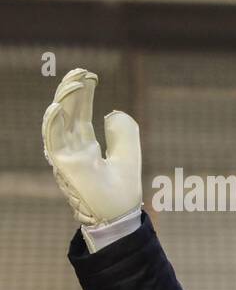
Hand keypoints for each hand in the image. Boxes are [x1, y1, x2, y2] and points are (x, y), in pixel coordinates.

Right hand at [42, 68, 141, 227]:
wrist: (120, 218)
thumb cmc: (121, 192)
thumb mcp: (128, 156)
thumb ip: (123, 134)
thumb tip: (112, 112)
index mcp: (86, 147)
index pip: (79, 114)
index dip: (83, 94)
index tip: (90, 75)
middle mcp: (72, 149)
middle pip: (67, 114)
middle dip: (72, 91)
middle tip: (81, 71)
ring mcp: (66, 157)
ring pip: (58, 122)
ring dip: (63, 101)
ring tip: (73, 83)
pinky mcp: (64, 166)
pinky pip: (53, 141)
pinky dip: (53, 123)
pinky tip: (57, 106)